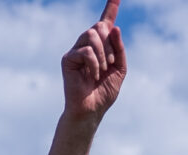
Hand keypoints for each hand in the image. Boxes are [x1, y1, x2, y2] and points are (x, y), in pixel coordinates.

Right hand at [61, 0, 126, 122]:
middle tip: (110, 62)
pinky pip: (85, 50)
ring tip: (102, 69)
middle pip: (99, 26)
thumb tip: (114, 28)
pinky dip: (94, 63)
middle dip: (109, 43)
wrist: (91, 110)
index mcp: (101, 46)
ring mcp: (76, 51)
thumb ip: (119, 49)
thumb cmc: (104, 92)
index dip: (112, 6)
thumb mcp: (120, 69)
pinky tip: (92, 75)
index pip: (106, 22)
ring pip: (91, 34)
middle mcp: (87, 45)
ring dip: (102, 53)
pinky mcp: (68, 59)